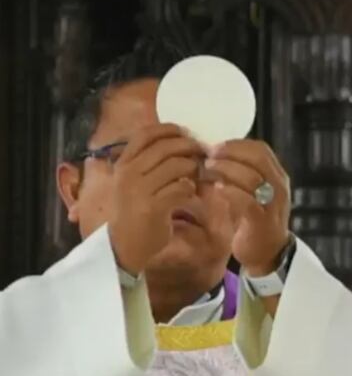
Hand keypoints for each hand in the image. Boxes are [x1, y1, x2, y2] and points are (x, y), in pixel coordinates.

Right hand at [107, 124, 201, 273]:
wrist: (123, 245)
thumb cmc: (134, 210)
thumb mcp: (133, 182)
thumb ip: (150, 163)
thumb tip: (180, 143)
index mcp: (123, 163)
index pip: (146, 134)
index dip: (169, 130)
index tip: (186, 133)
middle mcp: (129, 173)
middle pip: (166, 147)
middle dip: (189, 147)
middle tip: (203, 153)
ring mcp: (140, 190)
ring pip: (176, 166)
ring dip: (194, 168)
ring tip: (199, 174)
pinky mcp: (154, 207)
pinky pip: (182, 188)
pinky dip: (192, 188)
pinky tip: (192, 193)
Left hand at [205, 139, 290, 275]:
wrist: (268, 253)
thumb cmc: (256, 220)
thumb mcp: (254, 192)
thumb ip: (242, 173)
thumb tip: (215, 154)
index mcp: (277, 176)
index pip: (260, 149)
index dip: (236, 144)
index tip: (215, 146)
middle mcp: (279, 186)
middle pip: (257, 157)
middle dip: (230, 153)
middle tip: (208, 155)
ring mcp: (273, 203)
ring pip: (250, 176)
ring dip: (225, 169)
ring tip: (207, 170)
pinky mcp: (262, 220)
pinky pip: (246, 199)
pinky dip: (228, 191)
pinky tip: (216, 189)